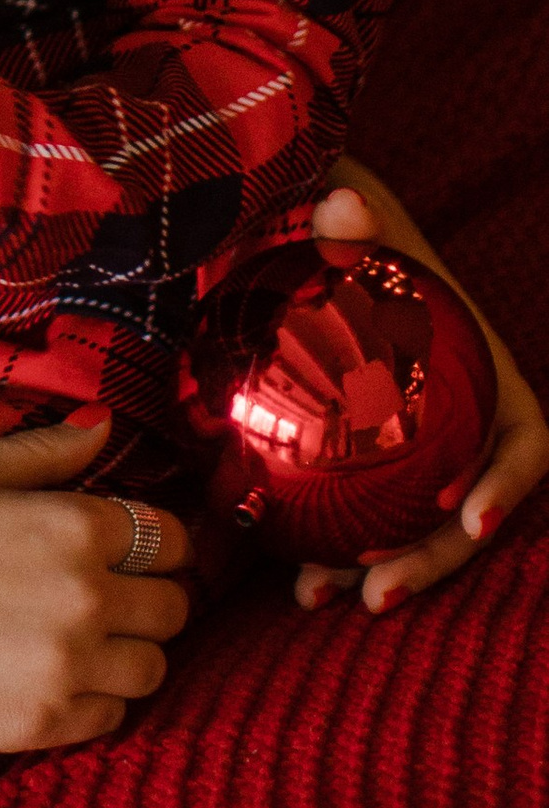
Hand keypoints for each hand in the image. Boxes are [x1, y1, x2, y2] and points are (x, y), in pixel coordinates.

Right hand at [0, 415, 191, 760]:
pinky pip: (112, 718)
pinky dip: (94, 701)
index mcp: (72, 525)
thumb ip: (42, 452)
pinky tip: (49, 678)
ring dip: (128, 654)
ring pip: (153, 669)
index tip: (132, 553)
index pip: (172, 539)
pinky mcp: (42, 723)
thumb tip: (105, 426)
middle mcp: (86, 596)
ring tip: (80, 644)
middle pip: (175, 608)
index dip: (157, 544)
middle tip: (107, 600)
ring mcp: (67, 666)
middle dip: (150, 600)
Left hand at [290, 171, 548, 618]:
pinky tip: (285, 576)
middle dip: (432, 561)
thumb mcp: (344, 209)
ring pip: (413, 529)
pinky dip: (330, 548)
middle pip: (466, 507)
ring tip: (317, 598)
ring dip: (378, 571)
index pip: (523, 435)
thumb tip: (347, 213)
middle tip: (373, 593)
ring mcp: (414, 451)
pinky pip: (361, 516)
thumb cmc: (336, 225)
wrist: (297, 237)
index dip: (509, 481)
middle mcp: (459, 421)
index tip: (472, 517)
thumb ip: (346, 210)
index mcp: (480, 369)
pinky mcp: (364, 465)